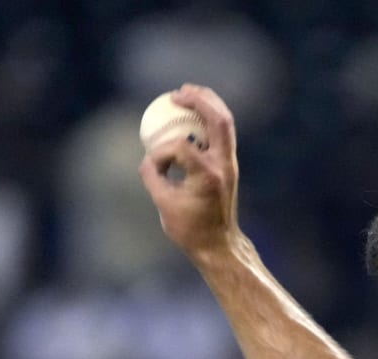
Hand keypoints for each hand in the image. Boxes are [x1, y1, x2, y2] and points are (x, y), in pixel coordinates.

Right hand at [138, 84, 240, 259]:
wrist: (220, 245)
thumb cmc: (191, 230)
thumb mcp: (163, 204)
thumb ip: (153, 176)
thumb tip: (147, 157)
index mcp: (207, 176)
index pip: (181, 147)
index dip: (161, 152)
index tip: (152, 167)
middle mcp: (223, 165)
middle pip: (218, 119)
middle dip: (200, 100)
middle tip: (178, 92)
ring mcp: (230, 164)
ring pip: (225, 123)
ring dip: (208, 103)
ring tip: (188, 92)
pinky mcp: (229, 166)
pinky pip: (221, 134)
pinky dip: (209, 119)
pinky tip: (192, 113)